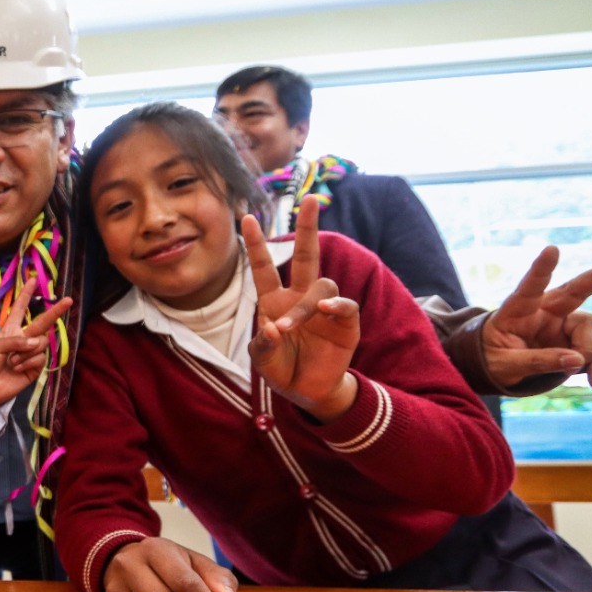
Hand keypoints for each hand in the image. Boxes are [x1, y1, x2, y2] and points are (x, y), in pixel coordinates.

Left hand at [0, 279, 74, 408]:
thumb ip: (15, 341)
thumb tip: (35, 343)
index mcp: (10, 330)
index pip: (20, 309)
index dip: (26, 295)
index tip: (33, 280)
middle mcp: (23, 339)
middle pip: (42, 322)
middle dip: (55, 311)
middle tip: (69, 300)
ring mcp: (30, 354)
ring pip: (41, 343)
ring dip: (26, 352)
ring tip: (12, 362)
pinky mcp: (35, 368)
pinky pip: (40, 358)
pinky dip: (28, 362)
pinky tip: (17, 369)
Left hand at [244, 198, 360, 421]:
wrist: (308, 392)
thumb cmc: (282, 370)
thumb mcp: (263, 362)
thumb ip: (262, 346)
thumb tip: (271, 327)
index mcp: (274, 301)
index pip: (264, 268)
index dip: (256, 244)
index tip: (247, 217)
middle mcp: (300, 298)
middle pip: (307, 255)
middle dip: (308, 227)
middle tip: (310, 199)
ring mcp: (324, 308)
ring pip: (320, 286)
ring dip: (303, 305)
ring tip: (287, 327)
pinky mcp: (345, 323)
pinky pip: (344, 304)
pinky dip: (336, 304)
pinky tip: (326, 308)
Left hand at [483, 246, 591, 390]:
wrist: (498, 368)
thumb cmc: (492, 358)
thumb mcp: (504, 365)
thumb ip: (536, 361)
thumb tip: (577, 360)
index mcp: (518, 309)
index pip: (530, 286)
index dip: (541, 268)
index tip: (551, 249)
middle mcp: (545, 310)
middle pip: (578, 288)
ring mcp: (563, 324)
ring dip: (591, 352)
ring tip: (579, 375)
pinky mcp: (575, 340)